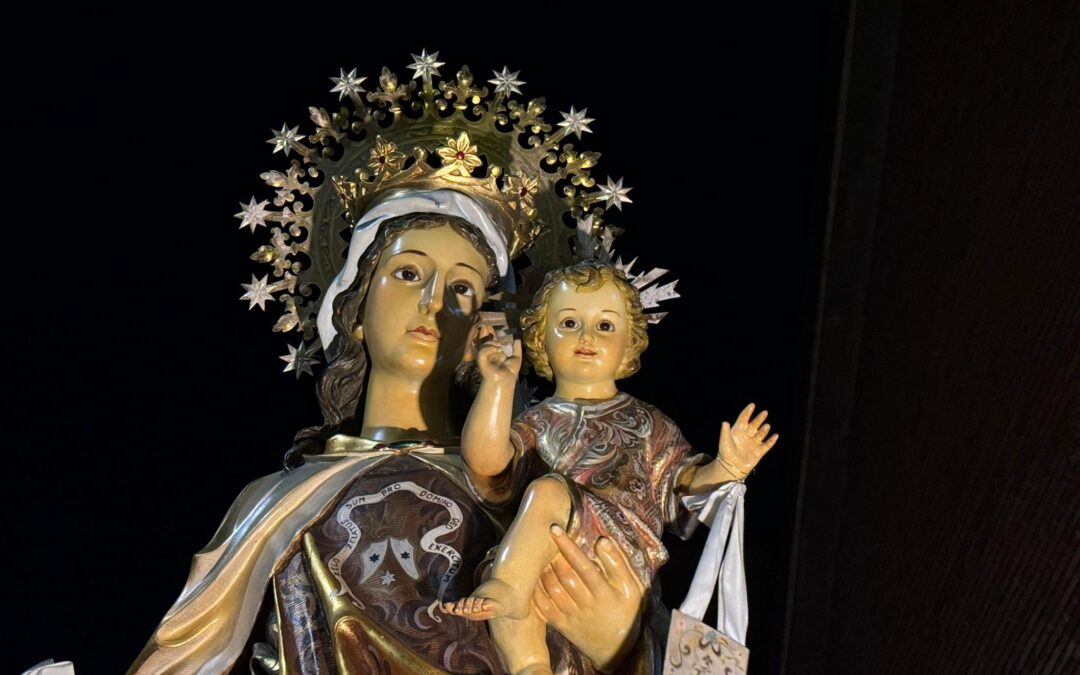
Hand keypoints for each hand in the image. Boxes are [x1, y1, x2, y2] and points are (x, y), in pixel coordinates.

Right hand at [475, 325, 521, 384]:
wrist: (505, 379)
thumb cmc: (509, 372)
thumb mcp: (516, 358)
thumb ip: (517, 348)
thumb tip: (517, 339)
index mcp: (495, 352)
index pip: (492, 340)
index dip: (490, 332)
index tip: (491, 325)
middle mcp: (488, 353)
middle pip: (485, 339)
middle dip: (485, 332)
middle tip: (486, 325)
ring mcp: (484, 356)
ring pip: (484, 344)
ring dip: (492, 342)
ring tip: (499, 347)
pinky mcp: (481, 359)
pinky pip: (483, 350)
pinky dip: (490, 348)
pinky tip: (497, 350)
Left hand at [532, 525, 644, 671]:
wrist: (617, 649)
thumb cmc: (625, 613)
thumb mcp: (632, 589)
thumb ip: (617, 564)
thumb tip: (601, 541)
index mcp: (604, 593)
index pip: (583, 565)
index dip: (568, 546)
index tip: (555, 529)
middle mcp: (586, 605)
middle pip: (564, 576)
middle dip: (552, 556)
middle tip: (543, 539)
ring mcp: (571, 616)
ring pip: (552, 590)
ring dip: (542, 571)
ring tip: (537, 555)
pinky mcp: (561, 625)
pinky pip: (544, 608)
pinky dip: (535, 592)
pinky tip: (532, 578)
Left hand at [717, 402, 778, 479]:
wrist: (731, 467)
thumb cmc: (726, 453)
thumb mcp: (724, 441)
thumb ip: (725, 432)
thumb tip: (725, 422)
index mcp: (738, 431)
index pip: (744, 419)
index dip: (748, 412)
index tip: (752, 405)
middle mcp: (747, 435)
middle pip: (754, 424)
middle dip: (759, 419)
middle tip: (764, 412)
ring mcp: (753, 443)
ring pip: (760, 434)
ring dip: (764, 430)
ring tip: (766, 426)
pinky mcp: (758, 451)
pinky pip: (767, 445)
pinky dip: (771, 440)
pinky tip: (775, 436)